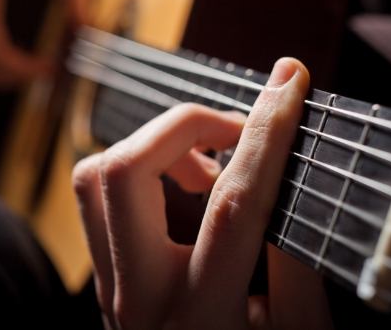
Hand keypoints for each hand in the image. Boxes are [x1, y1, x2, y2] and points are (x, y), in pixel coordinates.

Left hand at [73, 58, 330, 328]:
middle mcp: (141, 299)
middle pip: (123, 173)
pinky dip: (141, 171)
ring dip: (155, 147)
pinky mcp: (105, 279)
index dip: (266, 133)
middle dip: (183, 125)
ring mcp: (111, 289)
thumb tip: (285, 179)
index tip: (289, 83)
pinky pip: (99, 200)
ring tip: (209, 166)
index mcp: (203, 316)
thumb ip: (295, 261)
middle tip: (236, 129)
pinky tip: (185, 190)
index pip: (234, 203)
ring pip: (95, 178)